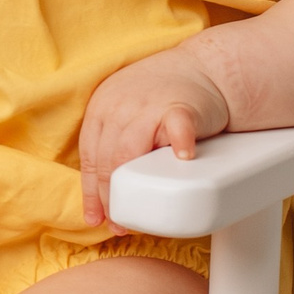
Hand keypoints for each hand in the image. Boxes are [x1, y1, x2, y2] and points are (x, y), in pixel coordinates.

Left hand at [78, 49, 229, 228]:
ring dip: (134, 187)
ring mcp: (149, 105)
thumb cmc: (163, 98)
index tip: (96, 218)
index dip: (92, 192)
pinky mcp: (181, 106)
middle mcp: (118, 105)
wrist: (203, 69)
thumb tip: (104, 195)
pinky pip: (177, 127)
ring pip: (131, 151)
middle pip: (107, 159)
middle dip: (111, 198)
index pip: (90, 157)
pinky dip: (179, 144)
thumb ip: (113, 141)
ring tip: (140, 212)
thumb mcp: (126, 113)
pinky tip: (182, 160)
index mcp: (101, 108)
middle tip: (120, 224)